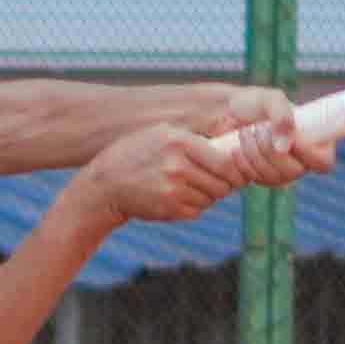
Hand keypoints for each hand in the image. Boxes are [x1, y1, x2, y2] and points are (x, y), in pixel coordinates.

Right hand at [74, 124, 277, 225]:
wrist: (106, 184)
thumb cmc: (138, 153)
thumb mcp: (163, 133)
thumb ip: (196, 138)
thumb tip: (235, 140)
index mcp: (180, 141)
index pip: (226, 162)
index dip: (236, 171)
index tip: (238, 173)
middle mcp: (177, 165)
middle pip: (222, 183)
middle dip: (223, 185)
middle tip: (215, 181)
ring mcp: (173, 189)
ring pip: (210, 198)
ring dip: (206, 195)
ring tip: (188, 186)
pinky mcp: (168, 208)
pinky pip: (196, 210)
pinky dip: (193, 206)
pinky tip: (176, 196)